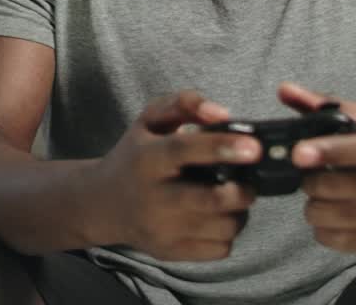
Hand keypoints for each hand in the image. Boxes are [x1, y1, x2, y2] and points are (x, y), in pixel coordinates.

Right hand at [91, 90, 261, 261]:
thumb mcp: (150, 120)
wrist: (102, 204)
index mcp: (146, 159)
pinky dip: (227, 233)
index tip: (253, 147)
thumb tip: (223, 114)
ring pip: (224, 227)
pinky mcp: (171, 252)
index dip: (221, 147)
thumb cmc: (135, 156)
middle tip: (247, 181)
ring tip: (229, 198)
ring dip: (238, 212)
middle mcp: (153, 198)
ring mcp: (162, 230)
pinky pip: (220, 249)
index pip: (184, 151)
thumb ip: (185, 104)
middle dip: (242, 191)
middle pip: (212, 200)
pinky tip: (215, 217)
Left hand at [279, 82, 355, 256]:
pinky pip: (326, 238)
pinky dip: (322, 226)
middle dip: (311, 178)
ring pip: (321, 213)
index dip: (328, 151)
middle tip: (317, 174)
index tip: (299, 152)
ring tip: (328, 194)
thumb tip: (284, 90)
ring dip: (315, 202)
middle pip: (329, 186)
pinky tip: (336, 214)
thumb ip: (324, 106)